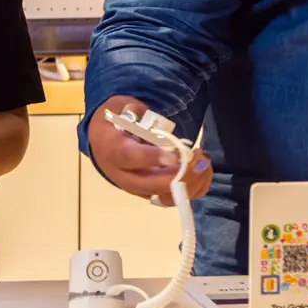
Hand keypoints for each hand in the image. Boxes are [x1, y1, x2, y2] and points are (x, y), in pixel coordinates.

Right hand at [87, 97, 212, 207]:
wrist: (103, 146)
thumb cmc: (114, 125)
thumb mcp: (117, 109)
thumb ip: (131, 111)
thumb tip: (137, 111)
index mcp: (114, 152)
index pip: (132, 158)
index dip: (154, 158)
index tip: (176, 155)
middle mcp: (126, 176)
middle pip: (154, 184)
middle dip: (181, 175)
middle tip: (199, 158)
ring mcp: (141, 189)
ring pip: (168, 196)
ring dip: (191, 182)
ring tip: (204, 160)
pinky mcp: (153, 194)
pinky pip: (177, 198)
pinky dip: (194, 187)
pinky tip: (203, 169)